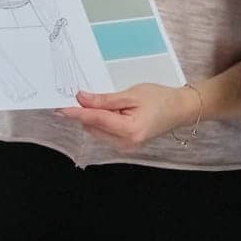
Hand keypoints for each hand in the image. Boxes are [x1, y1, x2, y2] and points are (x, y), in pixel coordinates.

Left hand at [54, 83, 200, 150]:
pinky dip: (100, 122)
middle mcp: (125, 143)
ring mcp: (125, 147)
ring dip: (93, 117)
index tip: (60, 108)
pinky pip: (104, 133)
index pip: (95, 120)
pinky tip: (108, 111)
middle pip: (93, 127)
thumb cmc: (160, 98)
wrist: (179, 109)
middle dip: (85, 113)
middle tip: (79, 96)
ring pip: (96, 131)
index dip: (76, 112)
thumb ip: (105, 100)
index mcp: (129, 130)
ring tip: (104, 103)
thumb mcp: (132, 94)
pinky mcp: (125, 145)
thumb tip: (82, 99)